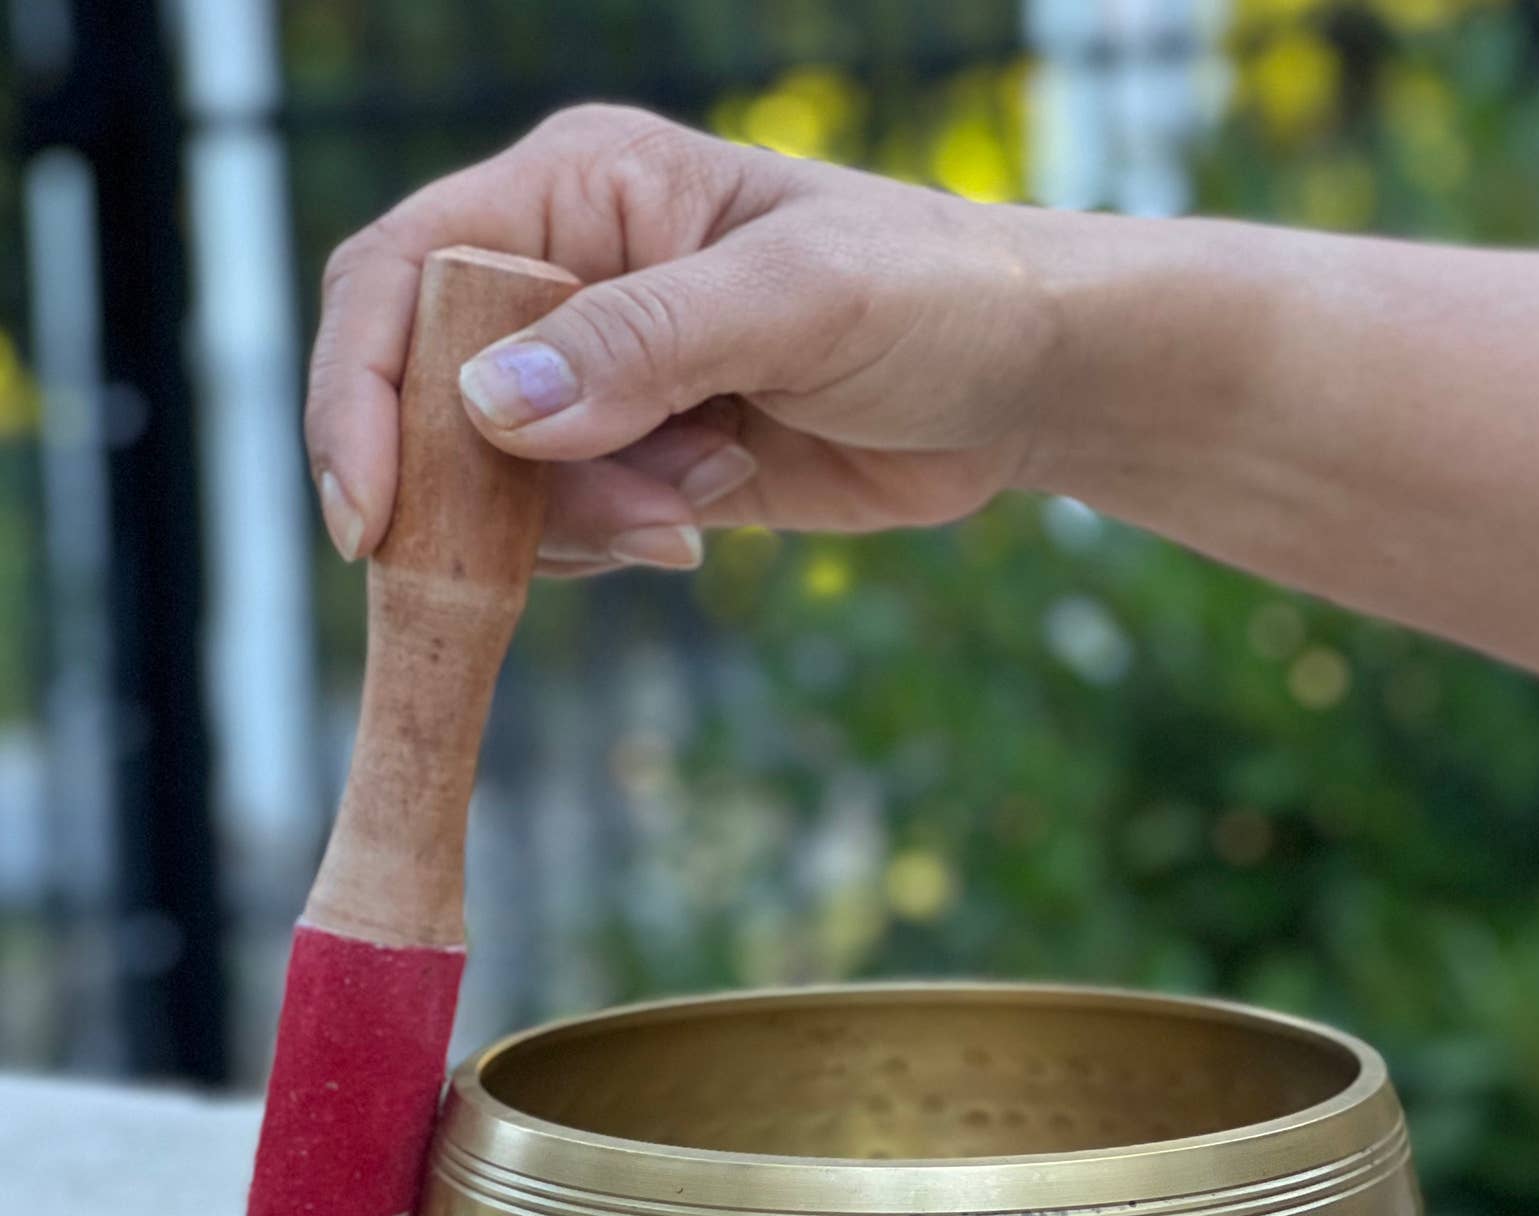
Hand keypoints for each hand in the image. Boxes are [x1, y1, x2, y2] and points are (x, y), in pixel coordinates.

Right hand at [304, 105, 1067, 575]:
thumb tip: (493, 409)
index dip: (364, 392)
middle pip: (432, 396)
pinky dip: (612, 545)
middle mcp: (572, 277)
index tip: (371, 515)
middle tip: (631, 519)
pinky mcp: (644, 460)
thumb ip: (647, 345)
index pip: (405, 276)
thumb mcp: (797, 301)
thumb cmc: (934, 294)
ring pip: (501, 482)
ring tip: (703, 504)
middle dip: (498, 486)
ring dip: (581, 525)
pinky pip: (566, 528)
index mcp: (581, 192)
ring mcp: (604, 378)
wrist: (1020, 384)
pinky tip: (702, 523)